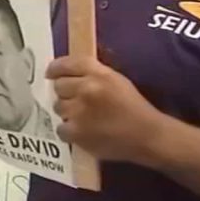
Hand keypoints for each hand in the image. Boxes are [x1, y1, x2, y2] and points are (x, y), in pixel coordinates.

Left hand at [47, 56, 167, 163]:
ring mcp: (79, 112)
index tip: (51, 74)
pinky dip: (68, 131)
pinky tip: (82, 132)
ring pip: (58, 107)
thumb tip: (65, 72)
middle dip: (66, 93)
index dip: (55, 69)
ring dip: (67, 112)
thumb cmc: (134, 107)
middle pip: (59, 86)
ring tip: (82, 117)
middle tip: (77, 101)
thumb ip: (92, 73)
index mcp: (99, 73)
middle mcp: (86, 89)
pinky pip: (60, 128)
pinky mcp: (77, 133)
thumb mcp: (116, 79)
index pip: (66, 64)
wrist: (148, 136)